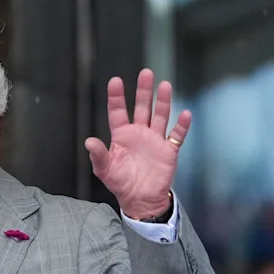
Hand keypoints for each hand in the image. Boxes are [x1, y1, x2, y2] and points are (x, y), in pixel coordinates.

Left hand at [85, 68, 190, 219]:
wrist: (141, 200)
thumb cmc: (121, 183)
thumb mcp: (105, 170)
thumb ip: (98, 155)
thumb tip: (89, 142)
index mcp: (122, 135)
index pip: (118, 111)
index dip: (117, 96)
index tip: (115, 81)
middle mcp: (139, 133)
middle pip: (142, 107)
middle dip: (144, 91)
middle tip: (146, 73)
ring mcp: (155, 140)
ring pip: (160, 116)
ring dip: (163, 102)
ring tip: (165, 86)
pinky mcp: (169, 151)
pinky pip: (176, 135)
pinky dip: (181, 125)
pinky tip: (184, 114)